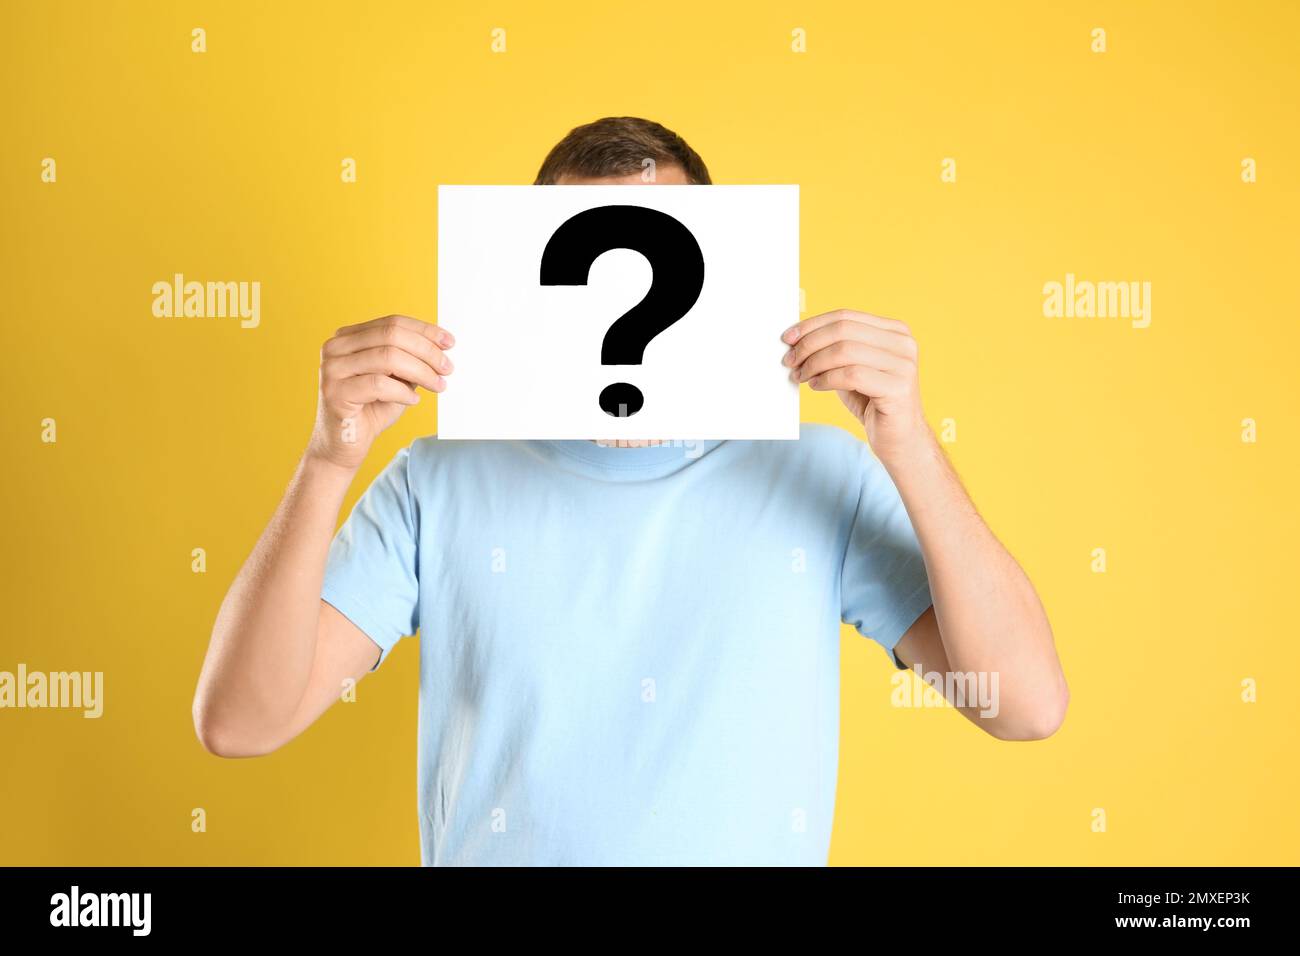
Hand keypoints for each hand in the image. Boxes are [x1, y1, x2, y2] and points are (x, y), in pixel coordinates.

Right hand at [306, 314, 453, 470]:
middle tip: (448, 368)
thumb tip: (441, 347)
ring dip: (420, 372)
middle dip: (426, 351)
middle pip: (391, 336)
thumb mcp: (396, 379)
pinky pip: (378, 384)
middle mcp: (335, 348)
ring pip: (387, 357)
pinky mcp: (335, 392)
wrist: (343, 447)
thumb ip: (409, 360)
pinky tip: (413, 401)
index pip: (392, 322)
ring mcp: (331, 369)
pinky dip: (402, 392)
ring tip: (438, 385)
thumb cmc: (371, 410)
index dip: (424, 331)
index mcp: (348, 337)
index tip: (449, 342)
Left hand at [782, 309, 929, 465]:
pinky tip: (816, 386)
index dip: (812, 325)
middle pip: (843, 330)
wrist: (901, 439)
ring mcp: (903, 365)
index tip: (788, 338)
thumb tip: (797, 338)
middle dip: (809, 344)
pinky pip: (851, 375)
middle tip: (790, 360)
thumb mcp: (852, 368)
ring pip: (845, 351)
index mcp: (894, 331)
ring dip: (814, 363)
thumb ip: (835, 350)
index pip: (845, 316)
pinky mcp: (898, 388)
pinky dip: (826, 379)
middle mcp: (903, 343)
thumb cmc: (873, 402)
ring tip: (801, 376)